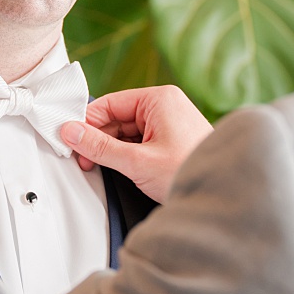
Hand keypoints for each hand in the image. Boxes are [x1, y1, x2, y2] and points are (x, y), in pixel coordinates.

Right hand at [59, 85, 212, 203]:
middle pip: (117, 118)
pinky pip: (140, 142)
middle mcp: (166, 106)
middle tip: (83, 161)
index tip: (69, 139)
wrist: (224, 195)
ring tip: (103, 169)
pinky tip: (122, 170)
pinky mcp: (172, 140)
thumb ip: (99, 147)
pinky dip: (127, 156)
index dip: (87, 122)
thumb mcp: (137, 161)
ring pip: (127, 133)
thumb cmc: (191, 171)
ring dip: (113, 150)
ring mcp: (170, 123)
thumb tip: (71, 132)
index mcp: (159, 99)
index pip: (110, 103)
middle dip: (99, 140)